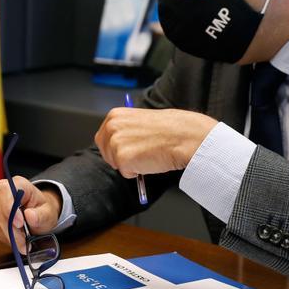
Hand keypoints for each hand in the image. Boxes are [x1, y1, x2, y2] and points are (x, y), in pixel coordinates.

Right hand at [0, 176, 61, 246]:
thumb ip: (42, 215)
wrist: (35, 214)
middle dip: (13, 232)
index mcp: (17, 184)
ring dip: (8, 238)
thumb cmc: (41, 211)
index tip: (20, 224)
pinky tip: (12, 238)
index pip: (4, 191)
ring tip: (21, 241)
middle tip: (25, 244)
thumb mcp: (48, 213)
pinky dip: (1, 239)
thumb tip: (30, 216)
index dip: (9, 208)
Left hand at [94, 107, 217, 177]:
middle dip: (119, 157)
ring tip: (148, 153)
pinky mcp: (123, 158)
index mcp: (115, 115)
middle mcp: (112, 127)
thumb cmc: (171, 128)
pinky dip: (137, 172)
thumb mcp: (142, 120)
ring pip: (116, 164)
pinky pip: (126, 173)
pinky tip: (150, 160)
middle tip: (140, 154)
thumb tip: (119, 142)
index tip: (127, 148)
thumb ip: (127, 129)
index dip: (115, 147)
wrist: (185, 137)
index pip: (102, 137)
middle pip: (105, 152)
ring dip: (131, 164)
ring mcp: (116, 142)